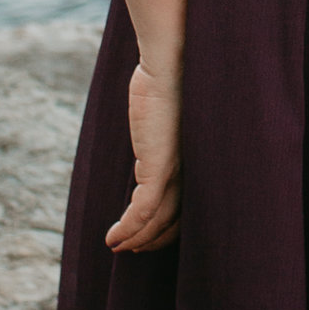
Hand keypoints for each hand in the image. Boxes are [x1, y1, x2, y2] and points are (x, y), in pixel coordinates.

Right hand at [107, 57, 182, 252]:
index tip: (147, 235)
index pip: (185, 206)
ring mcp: (176, 171)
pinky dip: (127, 229)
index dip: (167, 226)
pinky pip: (142, 211)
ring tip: (118, 247)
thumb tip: (147, 144)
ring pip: (156, 220)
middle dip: (152, 238)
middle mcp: (190, 170)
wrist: (172, 61)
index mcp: (195, 161)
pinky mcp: (159, 167)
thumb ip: (158, 135)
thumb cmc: (170, 81)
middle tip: (131, 248)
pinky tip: (113, 239)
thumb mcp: (163, 115)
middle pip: (174, 220)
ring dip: (135, 238)